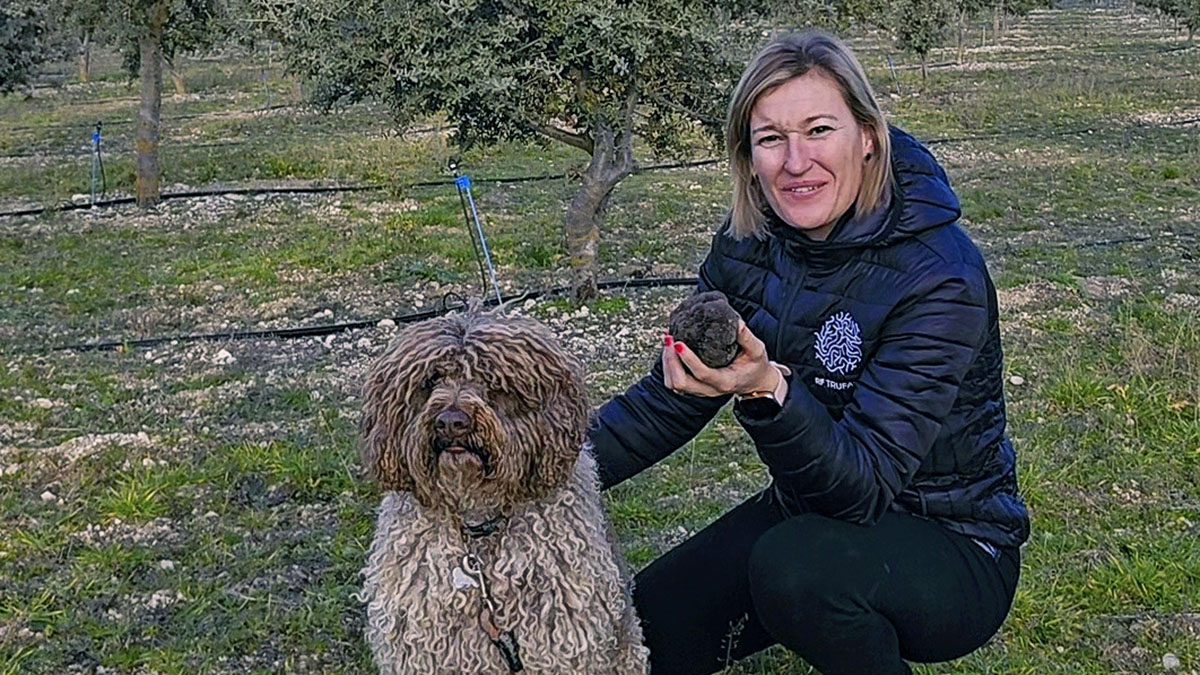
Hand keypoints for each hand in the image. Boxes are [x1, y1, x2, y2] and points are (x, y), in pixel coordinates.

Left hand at [663, 320, 779, 396]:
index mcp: (725, 381)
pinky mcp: (694, 388)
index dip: (688, 359)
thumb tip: (736, 321)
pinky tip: (670, 350)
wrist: (756, 383)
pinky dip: (668, 366)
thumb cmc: (755, 366)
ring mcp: (700, 390)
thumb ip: (746, 337)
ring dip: (667, 363)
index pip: (701, 373)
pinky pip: (674, 382)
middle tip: (670, 339)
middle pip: (680, 382)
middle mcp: (709, 389)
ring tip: (668, 342)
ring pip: (673, 384)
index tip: (679, 342)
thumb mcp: (757, 350)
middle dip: (671, 361)